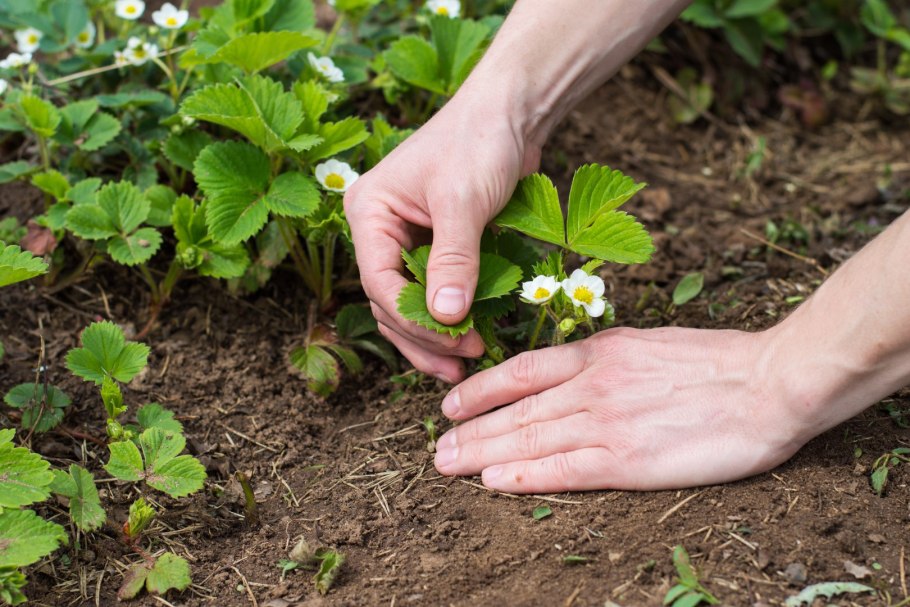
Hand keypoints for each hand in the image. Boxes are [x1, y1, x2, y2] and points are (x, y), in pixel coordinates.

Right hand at [344, 96, 540, 382]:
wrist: (511, 112)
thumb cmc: (480, 142)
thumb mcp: (463, 201)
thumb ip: (453, 260)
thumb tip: (446, 319)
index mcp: (369, 213)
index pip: (379, 281)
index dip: (414, 320)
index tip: (456, 343)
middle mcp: (380, 230)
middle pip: (390, 301)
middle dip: (424, 337)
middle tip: (462, 364)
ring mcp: (406, 240)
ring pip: (409, 304)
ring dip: (435, 336)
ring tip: (466, 363)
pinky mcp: (436, 246)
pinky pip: (434, 292)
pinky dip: (451, 316)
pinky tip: (471, 337)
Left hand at [433, 326, 818, 492]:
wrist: (771, 382)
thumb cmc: (718, 364)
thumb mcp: (649, 344)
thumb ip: (607, 359)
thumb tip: (574, 372)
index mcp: (601, 352)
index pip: (523, 370)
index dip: (481, 388)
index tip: (452, 403)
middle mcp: (594, 384)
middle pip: (516, 408)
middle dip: (470, 428)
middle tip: (437, 447)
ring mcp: (608, 421)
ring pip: (529, 437)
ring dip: (483, 452)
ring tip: (448, 465)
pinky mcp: (628, 459)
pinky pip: (564, 469)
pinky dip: (524, 475)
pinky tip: (494, 481)